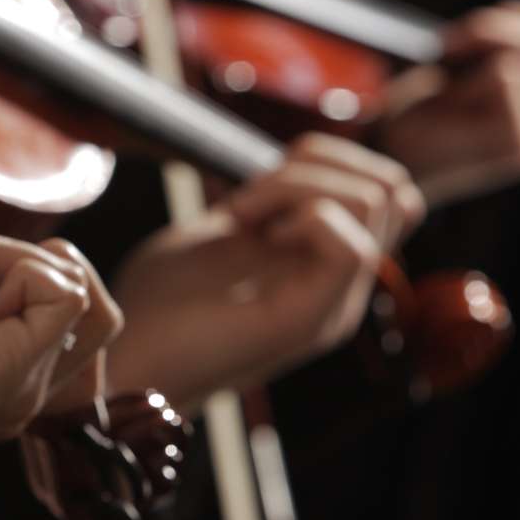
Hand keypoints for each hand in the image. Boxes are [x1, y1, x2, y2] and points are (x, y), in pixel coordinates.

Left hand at [0, 236, 122, 463]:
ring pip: (85, 295)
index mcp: (5, 381)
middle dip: (39, 260)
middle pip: (97, 311)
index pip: (67, 317)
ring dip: (20, 258)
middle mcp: (29, 388)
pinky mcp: (15, 372)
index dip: (20, 272)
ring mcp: (28, 385)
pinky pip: (63, 296)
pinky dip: (13, 268)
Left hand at [107, 137, 416, 410]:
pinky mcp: (311, 321)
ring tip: (242, 216)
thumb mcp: (221, 234)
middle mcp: (340, 289)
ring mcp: (332, 305)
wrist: (124, 359)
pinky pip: (354, 247)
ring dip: (299, 185)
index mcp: (323, 268)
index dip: (321, 163)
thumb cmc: (157, 302)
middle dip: (318, 165)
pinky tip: (253, 236)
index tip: (250, 191)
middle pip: (395, 190)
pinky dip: (303, 216)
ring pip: (379, 203)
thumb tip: (301, 160)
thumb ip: (267, 206)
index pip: (384, 190)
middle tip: (247, 201)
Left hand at [376, 0, 519, 205]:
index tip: (470, 34)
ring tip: (445, 69)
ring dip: (481, 43)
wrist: (384, 162)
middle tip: (449, 46)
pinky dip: (467, 73)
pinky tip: (442, 99)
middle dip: (499, 24)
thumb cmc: (426, 111)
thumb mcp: (486, 69)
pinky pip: (507, 71)